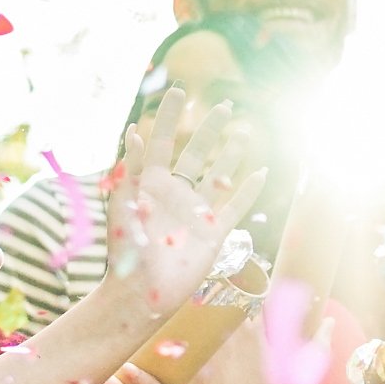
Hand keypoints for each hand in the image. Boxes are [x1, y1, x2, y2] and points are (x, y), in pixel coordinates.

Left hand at [101, 88, 264, 314]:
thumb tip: (133, 131)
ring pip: (219, 175)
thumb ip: (130, 168)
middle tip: (224, 106)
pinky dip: (250, 190)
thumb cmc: (126, 251)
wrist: (142, 292)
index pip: (163, 142)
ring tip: (245, 132)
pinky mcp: (214, 232)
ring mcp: (197, 212)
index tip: (177, 91)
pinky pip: (236, 207)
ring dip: (232, 154)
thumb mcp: (123, 204)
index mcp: (151, 183)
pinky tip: (261, 172)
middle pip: (197, 153)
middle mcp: (176, 193)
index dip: (168, 117)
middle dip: (210, 129)